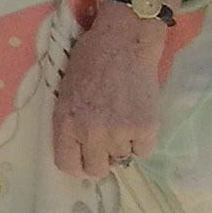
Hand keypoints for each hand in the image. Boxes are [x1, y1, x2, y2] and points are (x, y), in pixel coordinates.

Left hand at [53, 3, 172, 175]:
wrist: (123, 42)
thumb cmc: (90, 61)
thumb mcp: (66, 93)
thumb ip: (71, 124)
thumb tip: (81, 151)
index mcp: (66, 123)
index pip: (68, 166)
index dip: (78, 164)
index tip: (85, 156)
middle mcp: (90, 133)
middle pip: (97, 169)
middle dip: (102, 158)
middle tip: (107, 139)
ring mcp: (119, 132)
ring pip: (122, 158)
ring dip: (123, 143)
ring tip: (122, 116)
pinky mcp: (145, 128)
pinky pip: (143, 151)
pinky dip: (142, 139)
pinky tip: (138, 117)